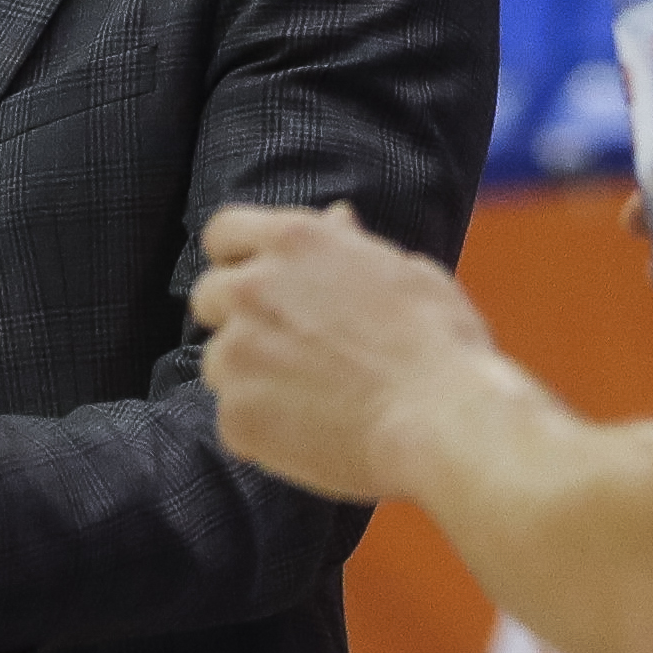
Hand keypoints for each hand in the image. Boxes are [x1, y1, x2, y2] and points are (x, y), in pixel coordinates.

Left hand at [191, 201, 495, 500]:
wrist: (443, 421)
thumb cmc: (440, 345)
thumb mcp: (405, 271)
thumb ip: (351, 246)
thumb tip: (337, 218)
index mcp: (294, 241)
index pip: (224, 232)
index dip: (236, 257)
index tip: (254, 278)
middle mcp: (253, 288)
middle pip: (208, 296)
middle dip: (236, 318)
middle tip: (285, 347)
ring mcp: (237, 352)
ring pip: (218, 362)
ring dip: (250, 376)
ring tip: (312, 398)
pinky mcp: (235, 413)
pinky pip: (233, 419)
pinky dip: (262, 430)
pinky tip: (312, 434)